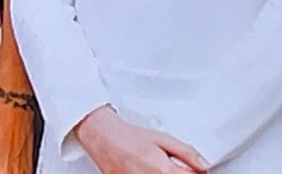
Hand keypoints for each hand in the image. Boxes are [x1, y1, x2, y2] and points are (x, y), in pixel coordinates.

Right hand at [75, 106, 208, 173]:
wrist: (103, 137)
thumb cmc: (129, 136)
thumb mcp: (162, 138)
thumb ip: (187, 153)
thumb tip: (205, 165)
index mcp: (165, 170)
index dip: (196, 173)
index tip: (194, 170)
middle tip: (170, 167)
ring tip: (157, 168)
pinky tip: (148, 170)